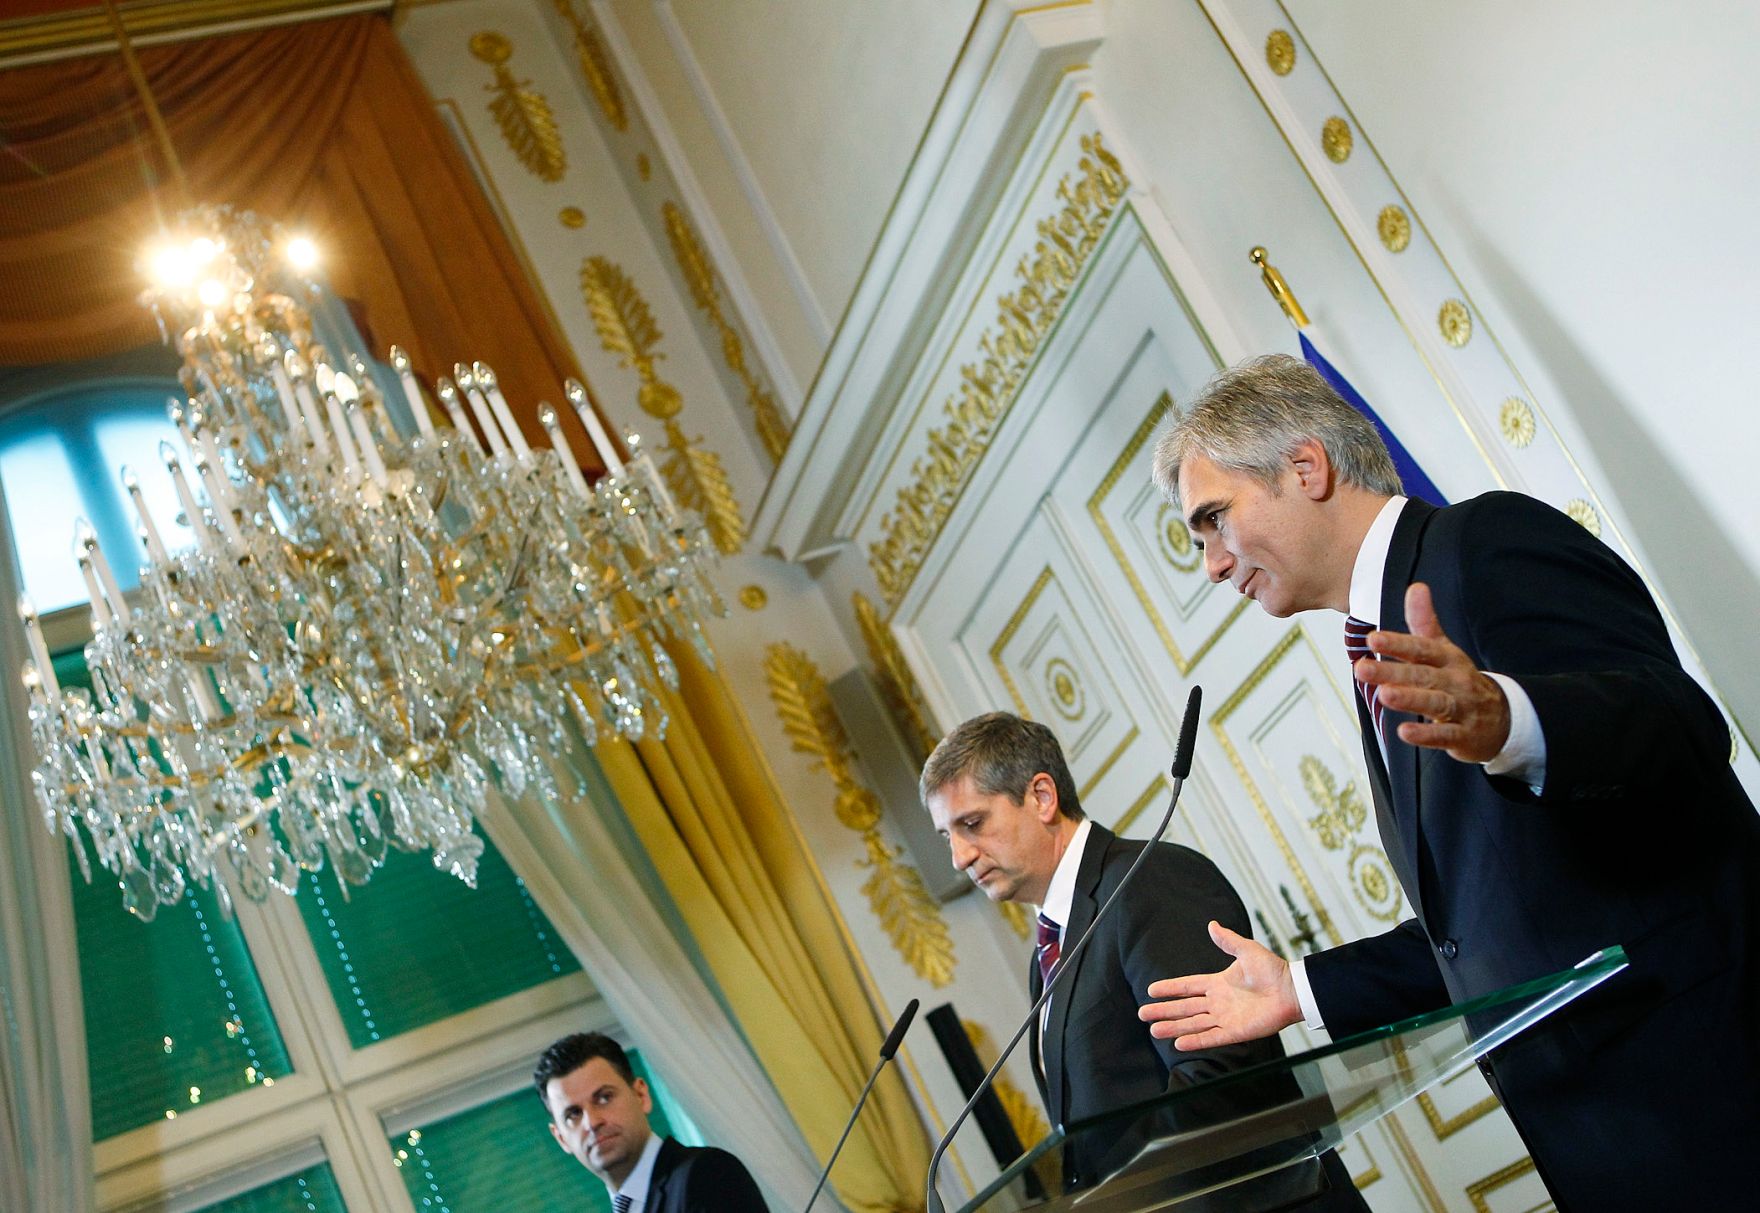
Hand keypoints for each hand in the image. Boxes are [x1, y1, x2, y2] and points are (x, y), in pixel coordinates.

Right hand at [1138, 921, 1300, 1050]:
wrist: (1292, 991)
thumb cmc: (1273, 970)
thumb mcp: (1247, 951)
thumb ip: (1228, 941)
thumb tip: (1212, 924)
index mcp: (1218, 983)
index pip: (1188, 987)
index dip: (1170, 989)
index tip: (1151, 990)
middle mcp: (1218, 1002)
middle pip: (1185, 1008)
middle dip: (1163, 1011)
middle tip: (1143, 1014)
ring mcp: (1225, 1018)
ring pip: (1193, 1024)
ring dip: (1174, 1028)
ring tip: (1154, 1031)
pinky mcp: (1236, 1032)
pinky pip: (1212, 1037)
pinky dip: (1196, 1041)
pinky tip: (1179, 1043)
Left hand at [1356, 582, 1510, 763]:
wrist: (1503, 718)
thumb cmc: (1460, 680)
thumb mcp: (1445, 649)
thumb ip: (1425, 622)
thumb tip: (1415, 586)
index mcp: (1447, 659)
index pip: (1422, 648)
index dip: (1398, 643)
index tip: (1373, 638)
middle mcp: (1455, 681)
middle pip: (1422, 675)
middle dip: (1392, 671)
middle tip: (1361, 669)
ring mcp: (1461, 708)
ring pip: (1435, 702)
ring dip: (1409, 699)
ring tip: (1383, 695)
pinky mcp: (1464, 735)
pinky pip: (1445, 735)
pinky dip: (1426, 735)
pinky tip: (1404, 733)